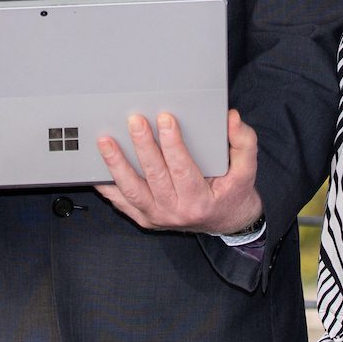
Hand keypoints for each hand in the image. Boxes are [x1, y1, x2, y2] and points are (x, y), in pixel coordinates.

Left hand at [94, 109, 261, 234]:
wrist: (226, 223)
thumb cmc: (233, 194)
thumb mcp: (247, 170)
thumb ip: (243, 142)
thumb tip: (231, 118)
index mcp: (201, 200)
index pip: (183, 168)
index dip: (173, 143)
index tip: (165, 119)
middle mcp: (176, 212)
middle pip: (154, 176)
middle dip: (142, 146)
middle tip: (134, 120)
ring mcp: (157, 217)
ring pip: (132, 190)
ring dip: (116, 164)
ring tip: (105, 141)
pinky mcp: (144, 218)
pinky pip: (121, 202)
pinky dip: (107, 185)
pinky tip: (95, 168)